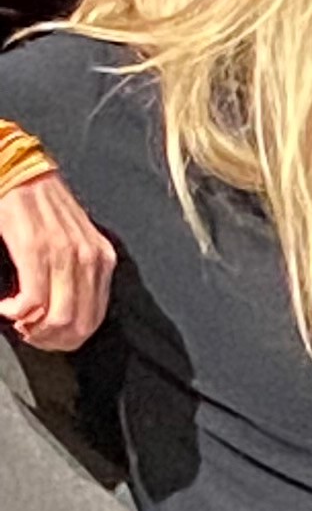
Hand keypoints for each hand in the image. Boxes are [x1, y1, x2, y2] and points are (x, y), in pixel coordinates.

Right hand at [0, 168, 117, 351]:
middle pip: (79, 325)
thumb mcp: (70, 240)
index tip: (42, 335)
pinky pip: (32, 301)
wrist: (16, 169)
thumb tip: (64, 313)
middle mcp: (90, 258)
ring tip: (16, 318)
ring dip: (32, 328)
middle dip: (50, 340)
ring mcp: (64, 254)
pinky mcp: (34, 249)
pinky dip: (16, 313)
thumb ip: (74, 273)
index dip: (66, 338)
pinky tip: (5, 307)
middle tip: (27, 331)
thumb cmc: (38, 207)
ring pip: (59, 318)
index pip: (95, 319)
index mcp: (102, 259)